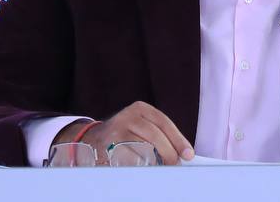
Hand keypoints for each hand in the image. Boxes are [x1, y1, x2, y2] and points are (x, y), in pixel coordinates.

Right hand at [61, 102, 193, 165]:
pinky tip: (144, 170)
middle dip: (168, 152)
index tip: (188, 154)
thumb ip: (159, 133)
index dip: (178, 140)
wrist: (91, 138)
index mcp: (140, 108)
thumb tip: (182, 152)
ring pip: (140, 148)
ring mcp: (114, 132)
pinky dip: (138, 167)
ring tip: (161, 168)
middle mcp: (126, 117)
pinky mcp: (105, 148)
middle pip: (154, 135)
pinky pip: (127, 160)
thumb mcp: (142, 124)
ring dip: (154, 161)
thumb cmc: (126, 133)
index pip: (164, 122)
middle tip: (175, 165)